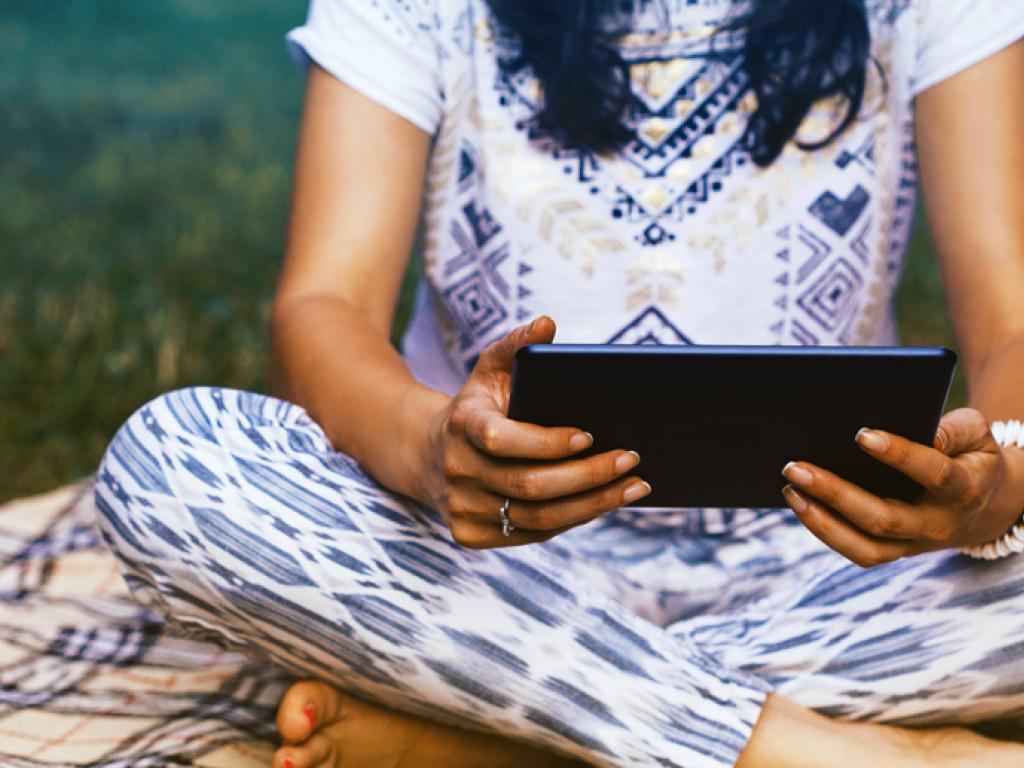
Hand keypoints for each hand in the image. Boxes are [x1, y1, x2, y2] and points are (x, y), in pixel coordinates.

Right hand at [418, 316, 651, 548]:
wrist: (428, 454)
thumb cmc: (478, 405)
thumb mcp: (490, 369)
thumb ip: (518, 345)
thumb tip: (547, 324)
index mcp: (460, 425)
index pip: (500, 440)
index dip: (547, 443)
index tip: (590, 434)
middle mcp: (456, 471)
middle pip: (528, 486)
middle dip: (588, 475)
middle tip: (631, 459)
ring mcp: (461, 509)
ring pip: (536, 519)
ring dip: (593, 504)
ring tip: (634, 486)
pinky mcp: (471, 535)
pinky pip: (533, 534)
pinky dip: (575, 519)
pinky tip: (606, 502)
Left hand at [781, 408, 1022, 567]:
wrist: (985, 503)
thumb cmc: (969, 455)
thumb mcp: (975, 434)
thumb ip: (954, 428)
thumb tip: (924, 432)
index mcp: (964, 489)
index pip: (933, 474)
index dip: (899, 455)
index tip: (860, 434)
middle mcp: (937, 524)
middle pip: (884, 519)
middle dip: (835, 493)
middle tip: (794, 466)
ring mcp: (913, 544)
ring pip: (865, 547)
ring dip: (820, 520)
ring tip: (789, 489)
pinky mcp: (894, 552)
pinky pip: (857, 551)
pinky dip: (824, 530)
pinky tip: (798, 502)